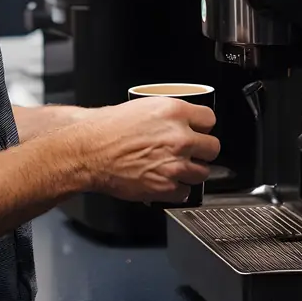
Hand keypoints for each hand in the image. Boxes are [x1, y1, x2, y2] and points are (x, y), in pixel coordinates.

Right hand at [77, 96, 219, 203]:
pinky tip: (165, 182)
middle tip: (189, 152)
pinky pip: (186, 192)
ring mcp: (175, 164)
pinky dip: (177, 190)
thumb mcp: (140, 108)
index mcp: (173, 111)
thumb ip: (166, 116)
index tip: (198, 131)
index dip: (202, 127)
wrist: (88, 152)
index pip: (209, 119)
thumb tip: (178, 121)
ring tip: (176, 169)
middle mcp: (179, 137)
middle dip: (202, 151)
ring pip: (203, 172)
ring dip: (192, 172)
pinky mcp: (167, 186)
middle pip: (212, 147)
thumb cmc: (106, 130)